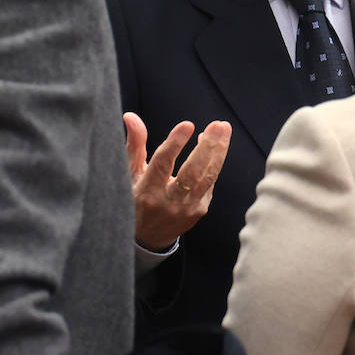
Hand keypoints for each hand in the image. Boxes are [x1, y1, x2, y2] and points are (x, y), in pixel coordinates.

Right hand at [125, 112, 231, 251]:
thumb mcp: (130, 174)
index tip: (187, 125)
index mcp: (146, 191)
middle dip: (207, 147)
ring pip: (207, 178)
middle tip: (218, 124)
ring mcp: (186, 209)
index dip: (175, 144)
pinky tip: (216, 146)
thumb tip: (130, 116)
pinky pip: (210, 183)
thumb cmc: (136, 199)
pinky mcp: (199, 211)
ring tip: (223, 129)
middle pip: (192, 172)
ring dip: (218, 152)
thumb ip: (135, 144)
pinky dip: (213, 163)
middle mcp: (168, 202)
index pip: (162, 164)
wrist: (148, 238)